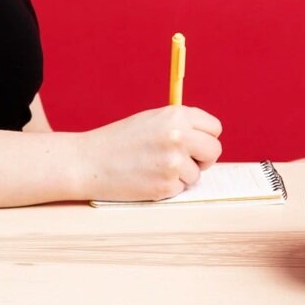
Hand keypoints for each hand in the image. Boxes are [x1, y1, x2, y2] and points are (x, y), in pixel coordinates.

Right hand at [76, 105, 222, 201]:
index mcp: (176, 115)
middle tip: (185, 160)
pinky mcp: (166, 185)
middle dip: (203, 158)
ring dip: (181, 175)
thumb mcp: (152, 120)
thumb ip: (181, 125)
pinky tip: (148, 178)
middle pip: (214, 151)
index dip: (206, 137)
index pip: (214, 128)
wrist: (90, 161)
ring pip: (197, 174)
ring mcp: (173, 162)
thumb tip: (208, 138)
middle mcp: (178, 136)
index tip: (196, 143)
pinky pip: (180, 189)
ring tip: (154, 167)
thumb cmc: (121, 140)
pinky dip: (168, 187)